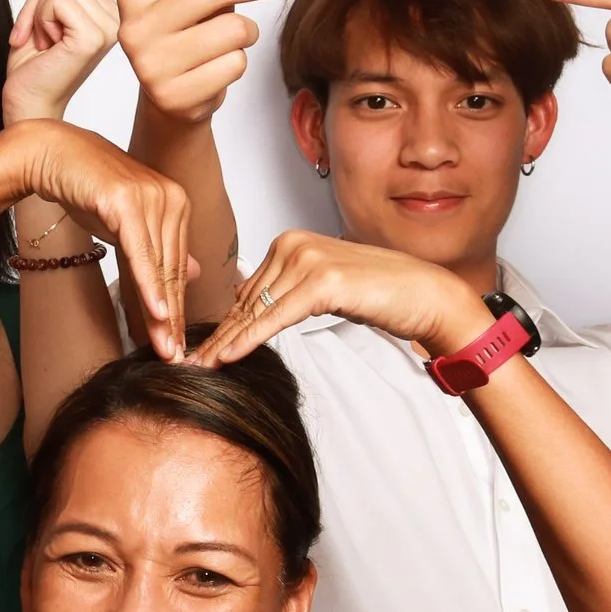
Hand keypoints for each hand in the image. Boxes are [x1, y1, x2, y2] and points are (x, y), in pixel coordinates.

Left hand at [0, 0, 120, 123]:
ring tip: (37, 42)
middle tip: (26, 33)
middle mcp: (116, 17)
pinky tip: (41, 46)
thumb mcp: (33, 9)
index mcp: (106, 10)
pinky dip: (37, 19)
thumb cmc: (31, 68)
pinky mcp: (95, 36)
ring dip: (33, 13)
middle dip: (32, 0)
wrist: (25, 104)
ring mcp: (110, 27)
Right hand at [15, 121, 197, 359]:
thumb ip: (158, 247)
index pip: (176, 266)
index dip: (176, 306)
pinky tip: (156, 312)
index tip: (175, 341)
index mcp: (176, 204)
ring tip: (164, 346)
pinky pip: (141, 253)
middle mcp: (171, 199)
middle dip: (172, 317)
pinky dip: (149, 285)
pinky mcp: (128, 202)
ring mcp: (152, 199)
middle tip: (174, 355)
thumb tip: (190, 272)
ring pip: (159, 267)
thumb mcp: (126, 221)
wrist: (51, 155)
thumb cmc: (84, 187)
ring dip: (162, 311)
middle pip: (172, 270)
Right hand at [115, 0, 304, 123]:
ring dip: (246, 33)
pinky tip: (216, 68)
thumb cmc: (188, 30)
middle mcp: (133, 23)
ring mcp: (148, 63)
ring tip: (230, 38)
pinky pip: (233, 66)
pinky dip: (236, 65)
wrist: (171, 96)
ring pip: (234, 30)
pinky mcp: (170, 95)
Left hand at [192, 231, 481, 367]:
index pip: (246, 293)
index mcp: (289, 243)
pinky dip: (249, 340)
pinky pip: (275, 318)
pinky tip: (227, 357)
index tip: (196, 349)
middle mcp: (293, 245)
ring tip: (198, 368)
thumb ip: (286, 291)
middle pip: (245, 303)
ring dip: (224, 344)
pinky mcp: (322, 282)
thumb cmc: (380, 294)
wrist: (426, 295)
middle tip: (184, 363)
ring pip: (255, 312)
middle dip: (216, 337)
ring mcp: (307, 260)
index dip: (222, 325)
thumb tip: (248, 305)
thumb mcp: (321, 288)